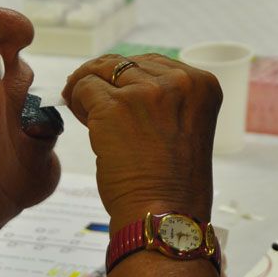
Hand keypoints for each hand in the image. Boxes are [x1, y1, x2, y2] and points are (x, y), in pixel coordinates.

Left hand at [62, 54, 220, 224]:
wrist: (165, 213)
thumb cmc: (173, 180)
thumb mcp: (185, 126)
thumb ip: (165, 99)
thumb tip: (118, 80)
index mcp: (202, 84)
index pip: (154, 63)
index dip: (130, 77)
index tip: (117, 92)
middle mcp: (178, 82)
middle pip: (127, 62)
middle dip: (106, 78)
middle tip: (90, 96)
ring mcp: (145, 93)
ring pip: (102, 71)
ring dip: (86, 85)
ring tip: (80, 105)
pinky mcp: (113, 107)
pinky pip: (84, 88)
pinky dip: (75, 99)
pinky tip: (77, 115)